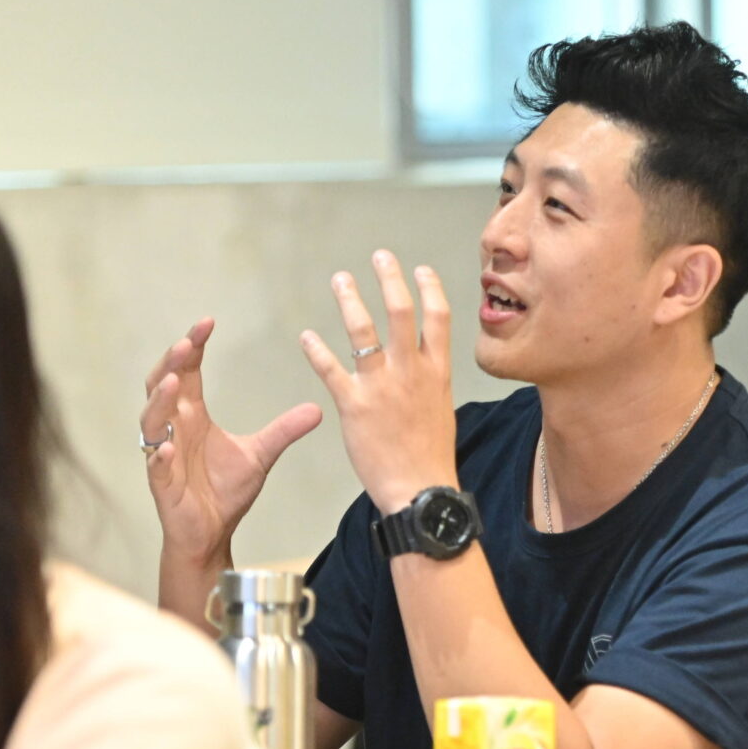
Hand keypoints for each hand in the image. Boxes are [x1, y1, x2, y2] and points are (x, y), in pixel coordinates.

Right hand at [140, 317, 323, 568]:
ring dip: (160, 401)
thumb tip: (318, 409)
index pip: (188, 372)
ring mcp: (162, 454)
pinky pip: (154, 465)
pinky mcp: (162, 483)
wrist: (212, 533)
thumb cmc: (225, 492)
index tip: (208, 322)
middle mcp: (173, 428)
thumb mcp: (260, 455)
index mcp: (193, 416)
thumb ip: (283, 430)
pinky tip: (166, 448)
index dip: (194, 346)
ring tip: (174, 383)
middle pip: (162, 385)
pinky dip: (158, 455)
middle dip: (172, 363)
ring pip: (151, 420)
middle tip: (188, 342)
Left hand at [299, 253, 459, 513]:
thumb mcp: (441, 411)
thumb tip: (425, 368)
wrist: (420, 491)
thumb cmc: (431, 458)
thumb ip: (430, 384)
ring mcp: (382, 386)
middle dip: (390, 279)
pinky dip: (316, 349)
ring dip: (350, 300)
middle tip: (379, 257)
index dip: (429, 289)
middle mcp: (411, 372)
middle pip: (402, 312)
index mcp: (437, 373)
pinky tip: (306, 336)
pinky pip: (330, 369)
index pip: (438, 318)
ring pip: (365, 330)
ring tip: (340, 280)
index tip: (420, 270)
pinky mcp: (354, 405)